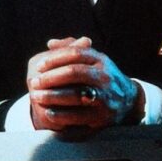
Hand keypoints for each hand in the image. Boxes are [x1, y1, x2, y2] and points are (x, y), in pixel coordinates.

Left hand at [27, 37, 141, 130]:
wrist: (128, 102)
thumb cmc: (101, 77)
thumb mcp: (93, 60)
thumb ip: (72, 49)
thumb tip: (51, 43)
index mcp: (101, 60)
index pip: (75, 54)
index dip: (55, 58)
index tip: (39, 65)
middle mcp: (104, 76)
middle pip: (74, 72)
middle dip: (51, 77)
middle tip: (33, 82)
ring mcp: (105, 97)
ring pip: (75, 94)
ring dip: (52, 96)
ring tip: (36, 96)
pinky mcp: (102, 117)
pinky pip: (78, 116)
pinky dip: (61, 114)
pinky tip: (48, 112)